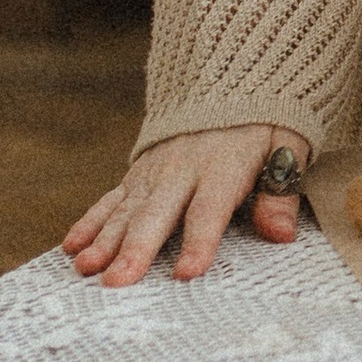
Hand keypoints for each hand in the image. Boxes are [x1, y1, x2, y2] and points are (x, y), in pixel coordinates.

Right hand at [64, 127, 310, 289]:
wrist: (231, 79)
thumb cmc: (265, 122)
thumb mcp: (288, 145)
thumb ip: (282, 191)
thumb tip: (281, 234)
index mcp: (223, 167)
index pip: (209, 209)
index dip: (199, 241)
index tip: (188, 272)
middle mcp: (182, 170)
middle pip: (157, 213)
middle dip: (136, 249)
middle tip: (117, 282)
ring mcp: (155, 170)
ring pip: (127, 209)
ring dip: (105, 240)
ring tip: (85, 268)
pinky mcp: (139, 172)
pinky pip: (112, 198)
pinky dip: (91, 221)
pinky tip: (73, 246)